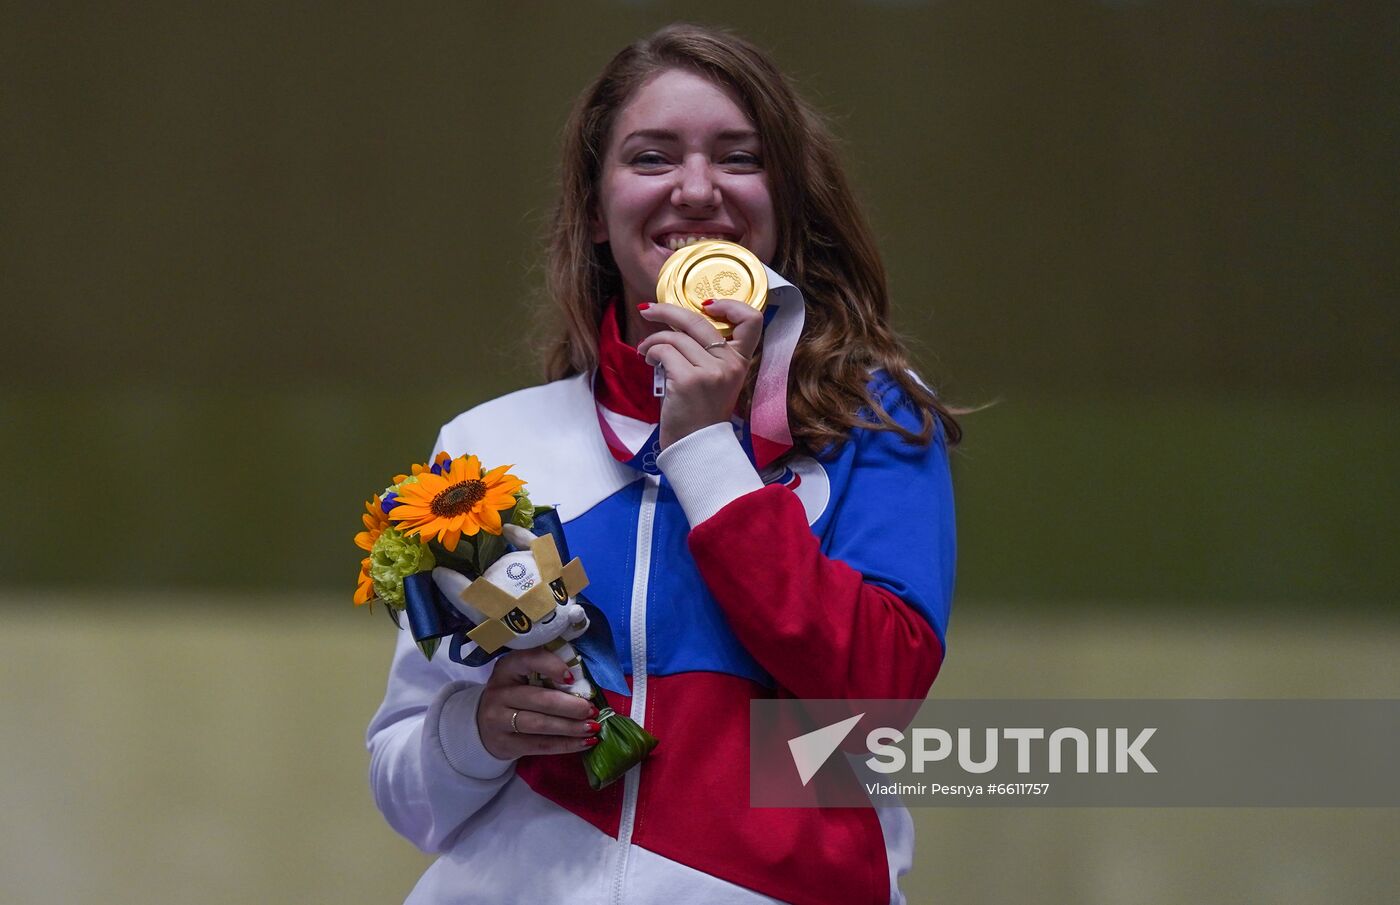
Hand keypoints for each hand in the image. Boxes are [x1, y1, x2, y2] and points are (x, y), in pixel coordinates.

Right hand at [476, 648, 600, 759]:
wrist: (484, 726)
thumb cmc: (515, 695)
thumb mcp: (524, 678)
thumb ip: (548, 676)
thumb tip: (586, 686)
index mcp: (507, 667)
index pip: (528, 660)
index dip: (552, 666)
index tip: (573, 678)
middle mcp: (499, 692)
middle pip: (539, 699)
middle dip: (570, 706)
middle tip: (592, 710)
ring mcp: (498, 719)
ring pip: (539, 725)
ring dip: (570, 727)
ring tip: (592, 727)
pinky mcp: (504, 743)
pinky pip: (540, 745)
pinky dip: (565, 744)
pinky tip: (584, 743)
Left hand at [635, 299, 762, 448]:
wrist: (697, 448)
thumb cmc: (701, 414)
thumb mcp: (718, 381)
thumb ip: (709, 354)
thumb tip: (679, 323)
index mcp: (741, 362)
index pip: (752, 319)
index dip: (730, 304)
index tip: (706, 305)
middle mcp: (731, 364)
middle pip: (699, 320)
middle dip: (667, 309)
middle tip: (648, 310)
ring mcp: (711, 372)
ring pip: (676, 336)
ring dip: (653, 339)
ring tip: (646, 350)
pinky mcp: (689, 381)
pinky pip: (664, 351)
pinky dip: (651, 351)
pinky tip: (648, 360)